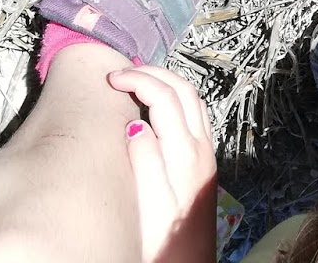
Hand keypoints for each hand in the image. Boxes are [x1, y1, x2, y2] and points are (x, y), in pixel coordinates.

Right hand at [110, 66, 217, 262]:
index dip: (139, 79)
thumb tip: (135, 123)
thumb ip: (144, 161)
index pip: (165, 96)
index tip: (112, 77)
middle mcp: (201, 149)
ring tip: (137, 82)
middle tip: (123, 73)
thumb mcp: (148, 205)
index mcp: (185, 154)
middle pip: (184, 90)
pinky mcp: (204, 165)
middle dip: (154, 73)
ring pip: (193, 101)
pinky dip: (175, 100)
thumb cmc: (162, 244)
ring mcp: (206, 155)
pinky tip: (155, 110)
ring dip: (167, 83)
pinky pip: (194, 116)